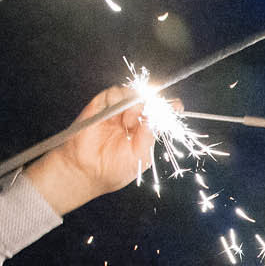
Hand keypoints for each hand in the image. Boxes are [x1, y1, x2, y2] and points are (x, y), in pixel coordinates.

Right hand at [24, 85, 157, 214]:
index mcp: (142, 132)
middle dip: (154, 104)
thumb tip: (159, 119)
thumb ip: (150, 136)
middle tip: (155, 109)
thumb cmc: (113, 170)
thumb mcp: (140, 157)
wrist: (86, 172)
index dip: (168, 109)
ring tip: (130, 122)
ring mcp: (116, 112)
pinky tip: (120, 112)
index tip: (178, 106)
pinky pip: (115, 93)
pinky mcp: (101, 106)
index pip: (158, 115)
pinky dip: (121, 98)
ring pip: (133, 96)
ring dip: (136, 105)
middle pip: (147, 102)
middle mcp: (131, 120)